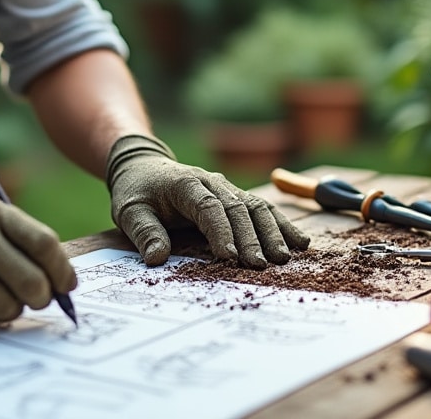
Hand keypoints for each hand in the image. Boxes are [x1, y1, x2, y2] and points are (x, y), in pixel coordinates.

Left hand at [106, 134, 310, 267]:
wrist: (146, 165)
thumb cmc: (138, 192)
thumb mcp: (130, 211)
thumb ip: (144, 232)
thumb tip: (156, 258)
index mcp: (185, 184)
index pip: (207, 206)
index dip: (220, 230)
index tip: (228, 256)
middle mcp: (212, 182)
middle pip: (238, 207)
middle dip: (251, 237)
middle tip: (259, 265)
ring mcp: (227, 188)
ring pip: (257, 206)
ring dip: (273, 232)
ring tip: (285, 257)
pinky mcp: (236, 196)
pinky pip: (263, 208)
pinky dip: (282, 224)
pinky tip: (300, 242)